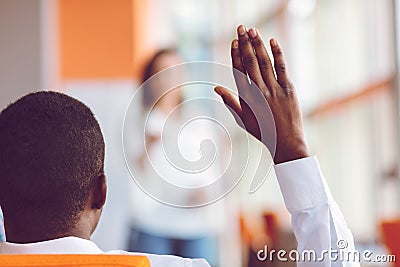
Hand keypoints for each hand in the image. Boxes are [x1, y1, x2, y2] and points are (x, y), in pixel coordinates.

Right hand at [215, 25, 309, 163]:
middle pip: (250, 62)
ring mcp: (274, 89)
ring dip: (258, 45)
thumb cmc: (263, 132)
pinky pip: (281, 68)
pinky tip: (273, 41)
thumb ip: (230, 102)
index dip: (236, 54)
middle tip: (242, 28)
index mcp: (246, 98)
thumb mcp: (242, 119)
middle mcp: (258, 91)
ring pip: (264, 62)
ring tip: (253, 30)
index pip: (238, 71)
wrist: (285, 143)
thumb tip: (216, 89)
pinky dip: (277, 54)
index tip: (234, 41)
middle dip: (245, 43)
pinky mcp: (288, 89)